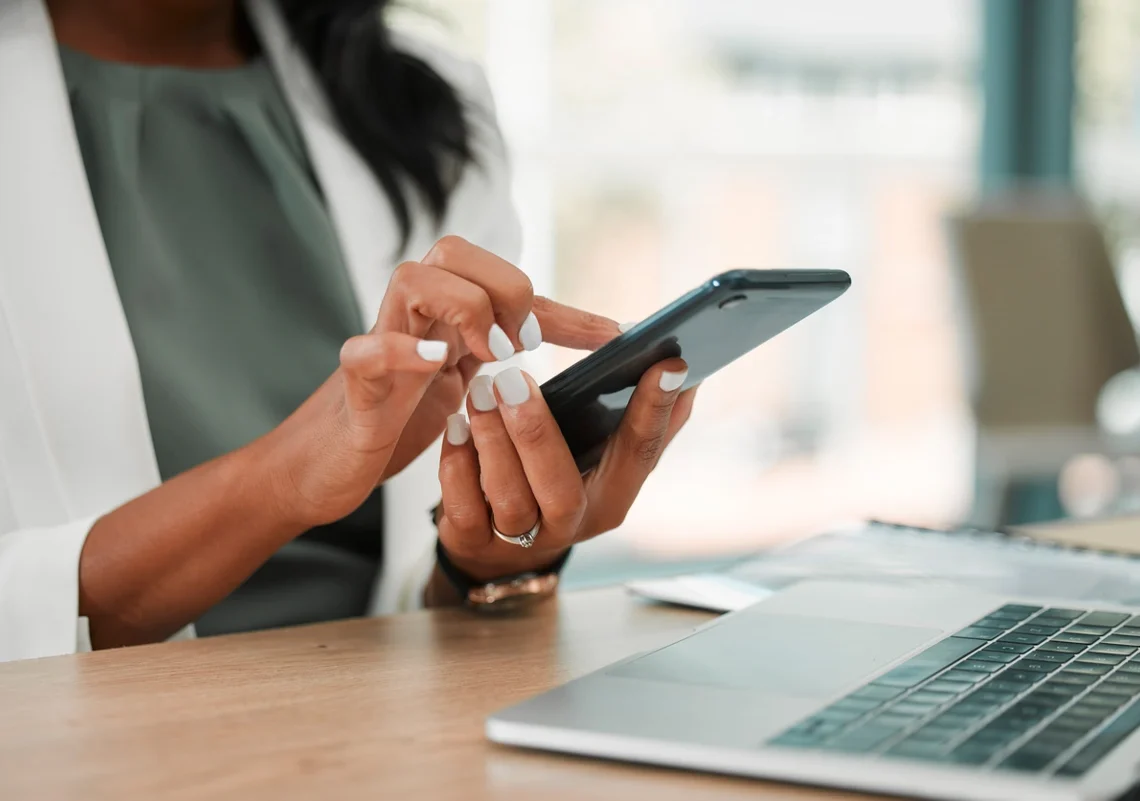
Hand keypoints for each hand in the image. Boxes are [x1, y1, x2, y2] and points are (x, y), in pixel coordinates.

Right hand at [264, 236, 617, 528]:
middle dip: (504, 290)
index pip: (505, 281)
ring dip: (464, 309)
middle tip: (523, 347)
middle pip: (454, 251)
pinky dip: (401, 350)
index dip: (562, 308)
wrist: (332, 461)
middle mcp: (413, 313)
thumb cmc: (404, 413)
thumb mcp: (474, 379)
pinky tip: (437, 363)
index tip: (611, 337)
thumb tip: (602, 334)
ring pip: (412, 278)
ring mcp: (380, 341)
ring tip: (489, 356)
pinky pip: (366, 350)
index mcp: (447, 311)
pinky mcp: (354, 382)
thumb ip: (520, 348)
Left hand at [436, 360, 696, 581]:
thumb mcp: (602, 456)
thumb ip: (640, 420)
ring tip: (481, 391)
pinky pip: (464, 509)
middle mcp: (572, 524)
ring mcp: (522, 541)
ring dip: (492, 440)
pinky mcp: (475, 543)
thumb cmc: (553, 478)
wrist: (497, 544)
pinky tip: (456, 427)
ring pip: (510, 498)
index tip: (667, 363)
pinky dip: (457, 465)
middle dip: (536, 432)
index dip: (656, 411)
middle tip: (514, 378)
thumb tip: (682, 370)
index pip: (640, 454)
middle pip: (560, 488)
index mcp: (613, 495)